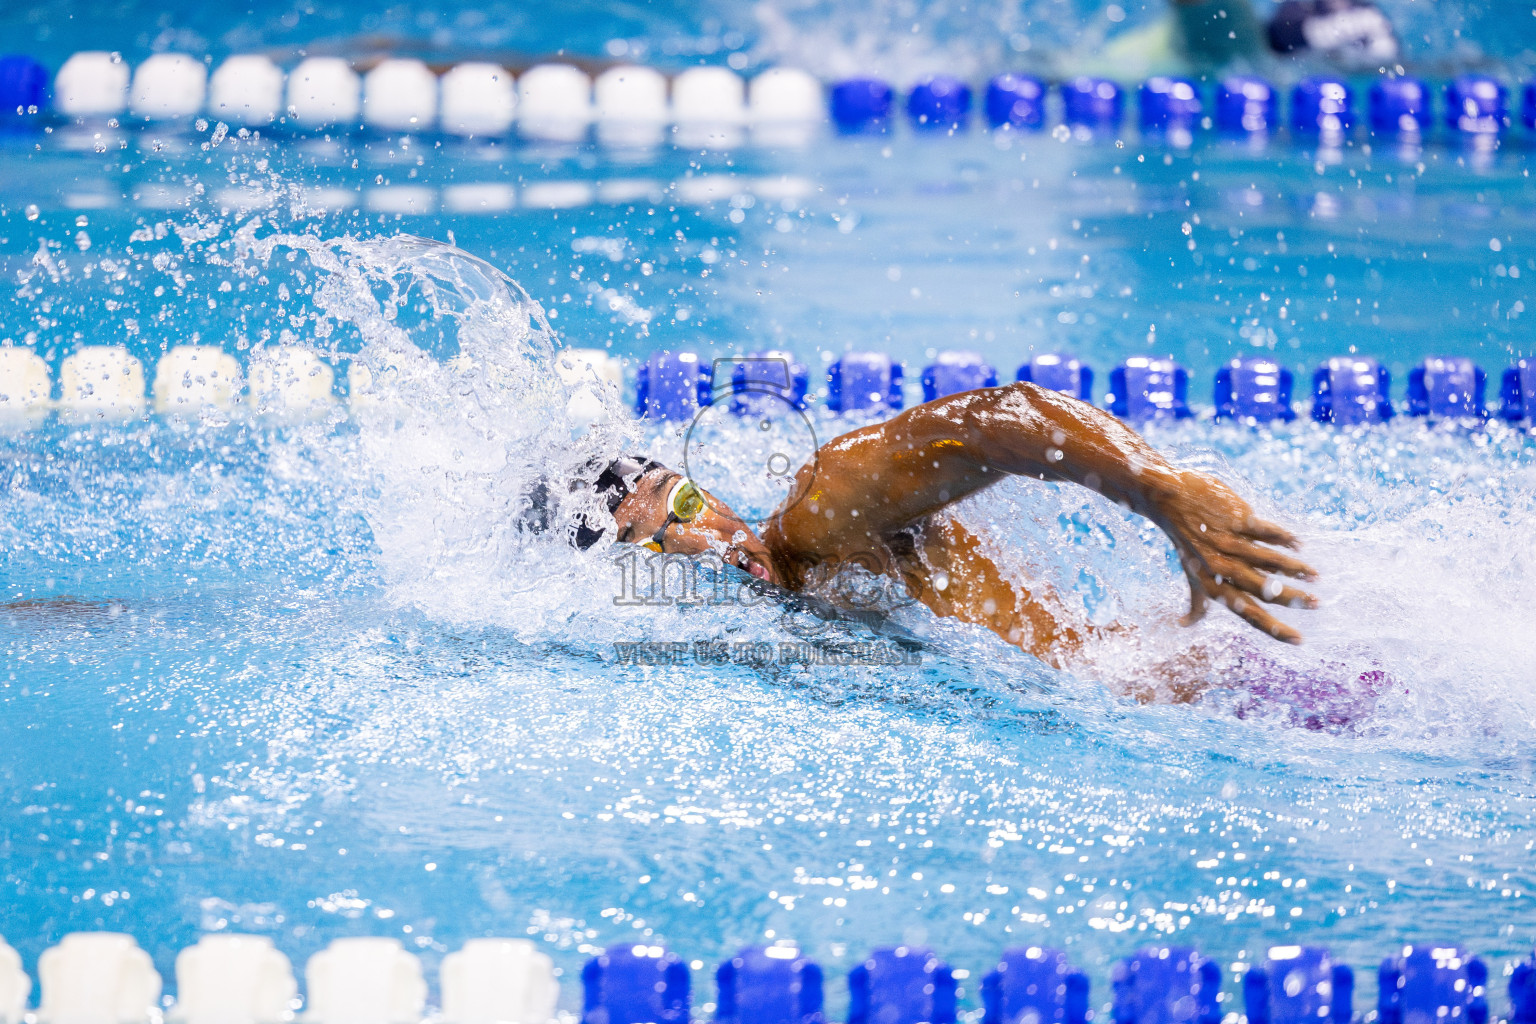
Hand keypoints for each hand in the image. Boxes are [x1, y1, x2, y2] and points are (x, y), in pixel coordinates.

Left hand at [1152, 470, 1317, 643]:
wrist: (1169, 501)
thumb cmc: (1185, 543)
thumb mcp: (1190, 576)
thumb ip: (1196, 604)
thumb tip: (1184, 625)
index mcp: (1216, 584)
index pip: (1249, 613)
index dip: (1273, 628)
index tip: (1299, 640)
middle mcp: (1222, 567)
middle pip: (1262, 588)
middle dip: (1292, 598)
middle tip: (1318, 604)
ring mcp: (1229, 541)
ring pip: (1268, 559)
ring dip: (1295, 568)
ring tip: (1316, 576)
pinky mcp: (1236, 518)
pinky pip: (1265, 530)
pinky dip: (1284, 538)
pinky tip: (1299, 545)